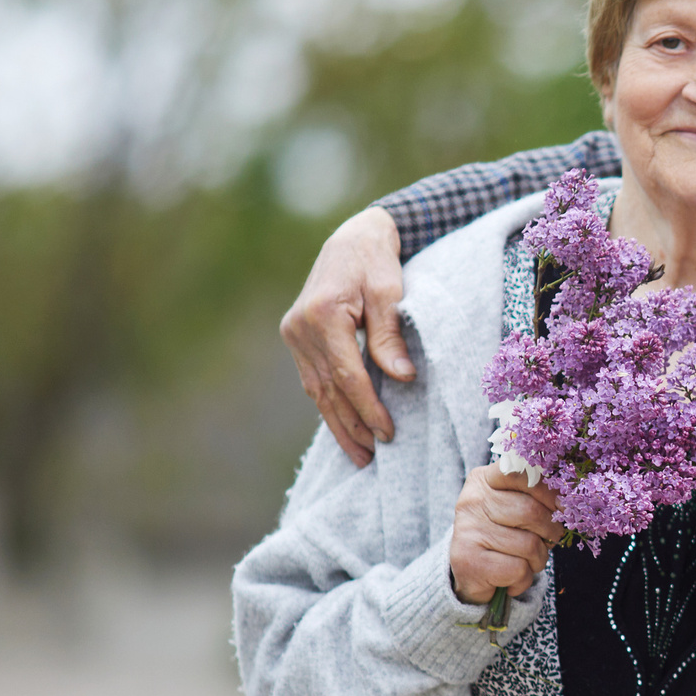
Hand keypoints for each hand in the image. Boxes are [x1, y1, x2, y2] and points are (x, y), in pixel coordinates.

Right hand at [281, 206, 410, 467]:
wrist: (352, 239)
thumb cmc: (376, 262)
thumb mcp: (390, 293)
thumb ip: (390, 336)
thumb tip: (401, 378)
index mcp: (322, 315)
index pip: (347, 375)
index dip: (368, 407)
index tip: (389, 432)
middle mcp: (300, 328)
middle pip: (327, 390)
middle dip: (352, 425)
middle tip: (374, 456)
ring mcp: (294, 334)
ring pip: (316, 390)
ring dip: (338, 423)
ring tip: (360, 454)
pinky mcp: (296, 338)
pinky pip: (313, 379)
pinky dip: (329, 405)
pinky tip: (343, 426)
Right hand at [450, 465, 562, 605]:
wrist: (469, 575)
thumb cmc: (502, 535)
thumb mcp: (513, 506)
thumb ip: (534, 495)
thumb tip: (567, 499)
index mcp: (484, 480)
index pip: (521, 473)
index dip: (548, 491)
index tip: (561, 507)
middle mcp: (472, 501)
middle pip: (530, 511)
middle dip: (551, 531)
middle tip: (549, 541)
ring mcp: (468, 531)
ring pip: (529, 544)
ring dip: (538, 559)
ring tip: (527, 562)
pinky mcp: (470, 562)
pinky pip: (518, 569)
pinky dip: (524, 579)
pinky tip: (512, 579)